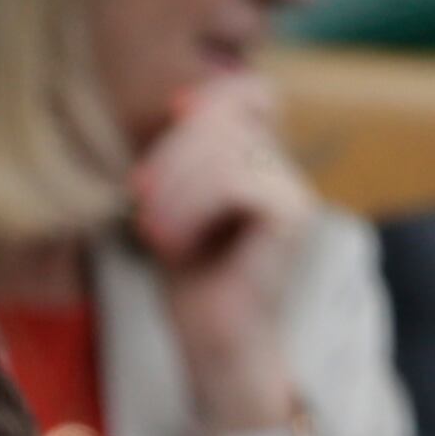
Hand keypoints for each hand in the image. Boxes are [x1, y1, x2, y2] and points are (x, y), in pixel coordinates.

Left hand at [130, 75, 313, 435]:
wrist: (213, 341)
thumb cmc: (190, 280)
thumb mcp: (175, 205)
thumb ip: (184, 157)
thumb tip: (186, 100)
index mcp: (262, 162)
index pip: (254, 94)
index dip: (214, 95)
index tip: (172, 117)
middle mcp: (285, 171)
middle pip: (228, 119)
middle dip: (172, 154)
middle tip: (140, 199)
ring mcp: (294, 191)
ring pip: (227, 149)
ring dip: (175, 187)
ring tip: (153, 231)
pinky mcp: (291, 215)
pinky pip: (234, 181)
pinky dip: (191, 208)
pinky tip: (175, 243)